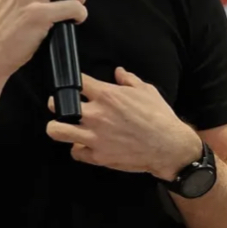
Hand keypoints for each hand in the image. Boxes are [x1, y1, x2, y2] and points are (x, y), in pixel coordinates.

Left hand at [45, 67, 202, 179]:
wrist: (169, 146)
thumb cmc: (159, 116)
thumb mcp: (146, 90)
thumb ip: (128, 80)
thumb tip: (118, 71)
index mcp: (106, 95)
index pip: (76, 82)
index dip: (71, 82)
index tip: (73, 85)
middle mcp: (95, 114)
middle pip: (57, 105)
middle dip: (57, 104)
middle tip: (62, 106)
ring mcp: (94, 136)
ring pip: (57, 131)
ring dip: (58, 127)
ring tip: (64, 126)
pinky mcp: (98, 156)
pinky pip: (75, 152)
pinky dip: (79, 149)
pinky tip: (85, 145)